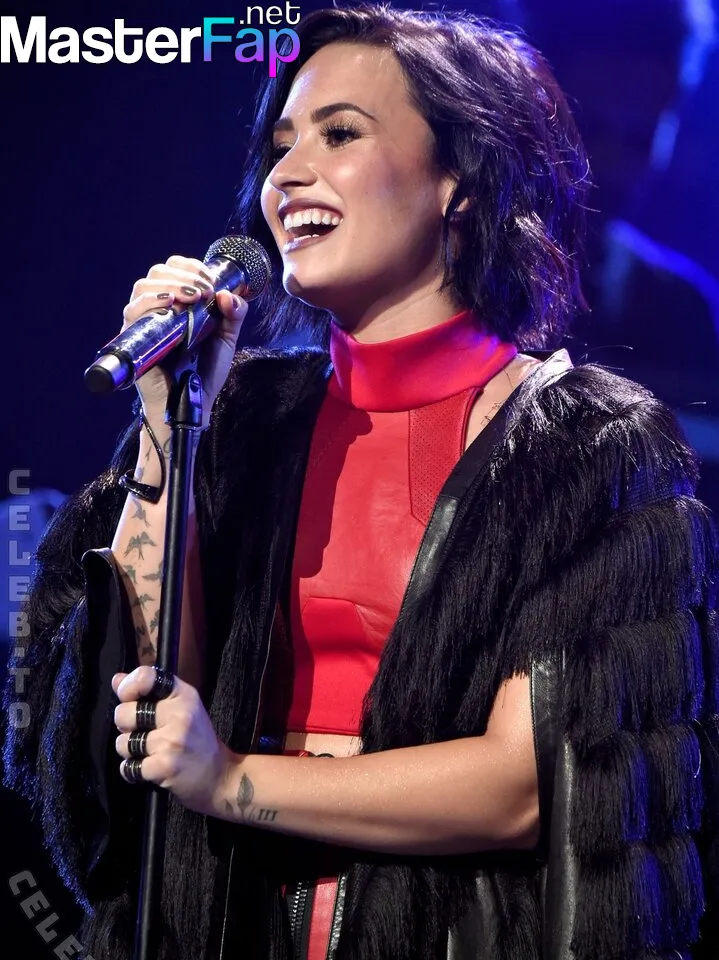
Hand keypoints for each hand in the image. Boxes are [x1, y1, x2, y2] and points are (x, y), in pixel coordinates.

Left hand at [112, 666, 238, 816]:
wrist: (221, 776)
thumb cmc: (198, 740)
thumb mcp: (181, 708)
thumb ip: (148, 692)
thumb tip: (117, 680)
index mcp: (184, 695)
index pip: (146, 676)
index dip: (128, 686)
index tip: (128, 698)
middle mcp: (179, 714)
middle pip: (124, 713)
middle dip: (126, 726)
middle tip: (145, 733)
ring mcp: (171, 741)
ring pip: (123, 743)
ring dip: (130, 752)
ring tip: (150, 753)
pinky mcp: (164, 766)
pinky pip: (128, 767)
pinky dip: (133, 771)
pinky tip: (149, 769)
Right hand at [120, 255, 248, 429]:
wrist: (193, 405)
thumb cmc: (204, 373)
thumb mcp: (226, 339)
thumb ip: (234, 315)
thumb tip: (229, 293)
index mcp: (177, 305)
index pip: (173, 270)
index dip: (189, 267)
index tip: (209, 279)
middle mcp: (157, 310)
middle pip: (157, 273)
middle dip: (183, 275)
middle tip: (205, 290)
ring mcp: (144, 324)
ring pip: (143, 287)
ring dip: (171, 284)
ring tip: (193, 296)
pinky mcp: (134, 340)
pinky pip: (133, 312)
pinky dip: (151, 301)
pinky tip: (171, 304)